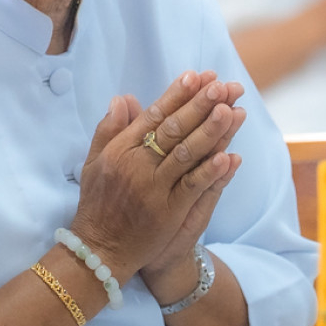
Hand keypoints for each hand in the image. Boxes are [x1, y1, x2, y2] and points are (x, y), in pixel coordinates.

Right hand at [70, 72, 246, 280]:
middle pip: (174, 129)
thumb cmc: (98, 203)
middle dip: (200, 105)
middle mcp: (136, 165)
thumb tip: (122, 98)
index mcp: (120, 149)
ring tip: (231, 110)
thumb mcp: (94, 162)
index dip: (177, 94)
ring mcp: (153, 189)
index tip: (197, 76)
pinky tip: (229, 155)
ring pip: (186, 154)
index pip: (153, 115)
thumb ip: (109, 129)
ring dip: (210, 131)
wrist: (100, 249)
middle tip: (222, 85)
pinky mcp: (168, 212)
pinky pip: (192, 187)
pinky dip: (210, 171)